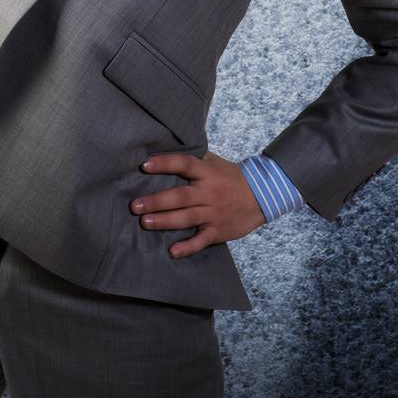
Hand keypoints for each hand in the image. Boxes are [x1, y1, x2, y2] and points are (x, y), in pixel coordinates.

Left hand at [129, 150, 266, 258]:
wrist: (262, 196)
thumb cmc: (230, 176)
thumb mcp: (214, 162)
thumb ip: (193, 158)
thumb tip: (165, 146)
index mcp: (207, 172)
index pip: (184, 165)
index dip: (165, 164)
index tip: (144, 165)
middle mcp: (209, 193)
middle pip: (180, 196)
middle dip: (156, 201)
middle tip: (135, 206)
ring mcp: (214, 213)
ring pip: (187, 218)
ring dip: (165, 221)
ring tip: (145, 223)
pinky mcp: (218, 231)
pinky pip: (202, 241)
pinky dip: (188, 247)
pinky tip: (172, 252)